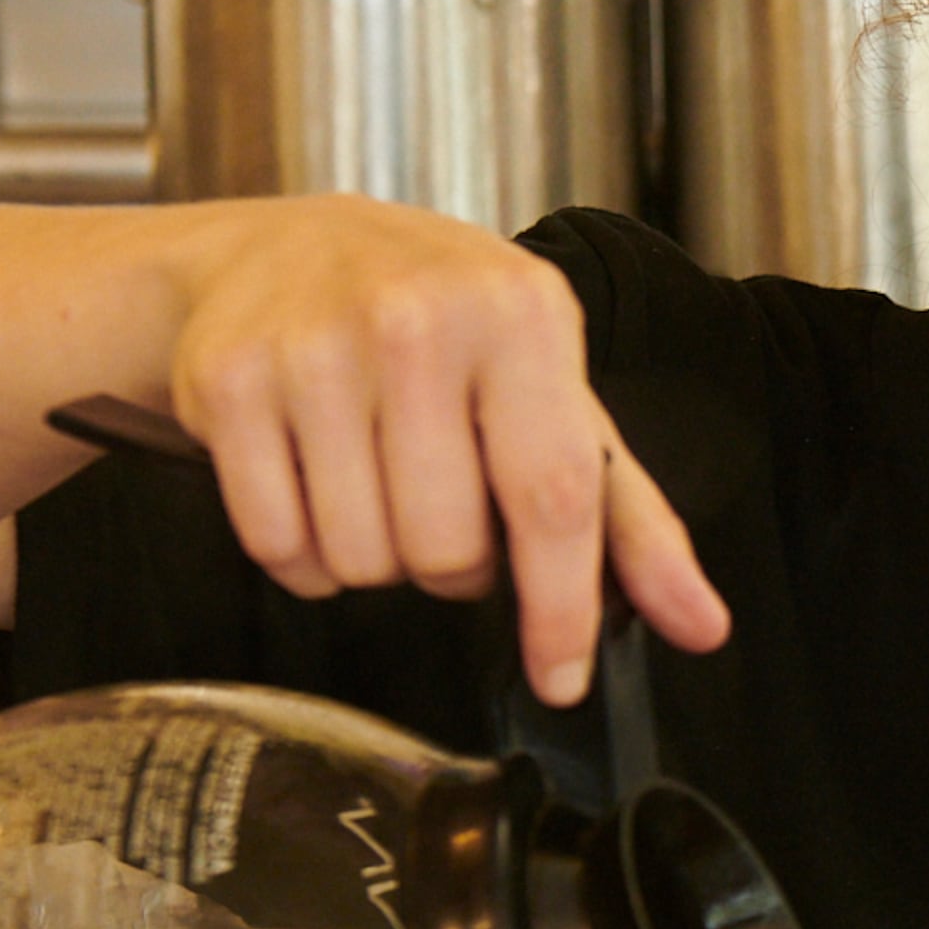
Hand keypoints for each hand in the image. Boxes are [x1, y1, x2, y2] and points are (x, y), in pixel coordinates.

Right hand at [163, 195, 729, 701]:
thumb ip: (631, 520)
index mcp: (521, 315)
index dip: (561, 608)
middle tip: (443, 501)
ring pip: (362, 560)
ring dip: (376, 558)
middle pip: (447, 550)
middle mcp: (418, 319)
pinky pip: (277, 546)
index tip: (562, 677)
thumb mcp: (554, 396)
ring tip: (376, 480)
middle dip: (453, 564)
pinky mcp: (227, 381)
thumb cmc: (444, 334)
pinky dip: (302, 553)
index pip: (554, 497)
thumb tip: (701, 624)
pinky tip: (315, 484)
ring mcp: (313, 346)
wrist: (284, 251)